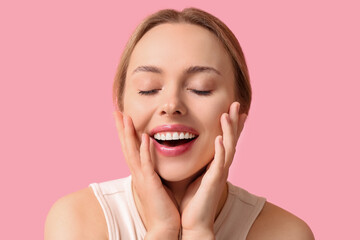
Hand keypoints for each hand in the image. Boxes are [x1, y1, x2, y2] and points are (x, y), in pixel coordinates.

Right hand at [113, 111, 179, 238]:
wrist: (164, 226)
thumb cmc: (163, 205)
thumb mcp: (157, 182)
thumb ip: (154, 170)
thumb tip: (155, 159)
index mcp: (140, 172)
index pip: (130, 148)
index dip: (125, 132)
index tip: (122, 117)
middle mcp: (137, 173)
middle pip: (126, 146)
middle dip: (121, 129)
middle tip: (117, 112)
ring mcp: (142, 178)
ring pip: (133, 152)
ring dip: (129, 134)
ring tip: (126, 118)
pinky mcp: (150, 183)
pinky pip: (147, 163)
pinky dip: (145, 150)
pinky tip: (145, 136)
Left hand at [180, 102, 246, 238]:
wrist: (193, 222)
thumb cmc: (193, 200)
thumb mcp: (195, 174)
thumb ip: (196, 161)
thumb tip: (187, 147)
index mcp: (216, 164)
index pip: (225, 140)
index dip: (231, 125)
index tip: (234, 109)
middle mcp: (221, 167)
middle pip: (231, 139)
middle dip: (234, 121)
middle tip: (237, 104)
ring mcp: (219, 174)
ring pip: (228, 147)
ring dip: (228, 130)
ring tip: (227, 114)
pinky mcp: (214, 182)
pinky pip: (218, 163)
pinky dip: (220, 150)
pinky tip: (219, 138)